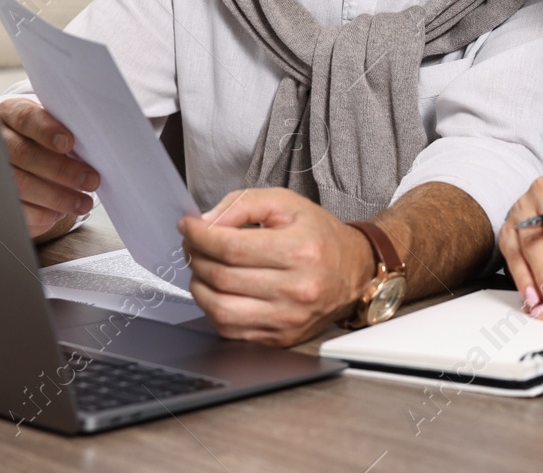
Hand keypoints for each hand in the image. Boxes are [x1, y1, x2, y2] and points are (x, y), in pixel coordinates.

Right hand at [0, 97, 99, 238]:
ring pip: (19, 184)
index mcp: (12, 113)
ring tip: (81, 203)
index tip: (69, 143)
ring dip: (55, 196)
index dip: (47, 131)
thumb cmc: (46, 137)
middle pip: (24, 154)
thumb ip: (69, 131)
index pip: (26, 118)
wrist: (23, 153)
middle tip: (91, 180)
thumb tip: (99, 144)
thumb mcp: (56, 126)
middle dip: (61, 170)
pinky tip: (58, 214)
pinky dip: (39, 213)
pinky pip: (13, 208)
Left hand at [178, 187, 377, 346]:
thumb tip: (205, 222)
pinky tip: (216, 291)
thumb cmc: (319, 236)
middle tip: (192, 244)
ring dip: (198, 286)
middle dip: (195, 257)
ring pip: (220, 309)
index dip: (199, 236)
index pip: (231, 247)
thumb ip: (243, 204)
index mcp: (300, 250)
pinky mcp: (281, 338)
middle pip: (222, 277)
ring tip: (201, 268)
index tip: (188, 226)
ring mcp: (289, 319)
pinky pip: (231, 330)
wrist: (354, 270)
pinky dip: (213, 310)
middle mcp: (297, 289)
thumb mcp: (286, 203)